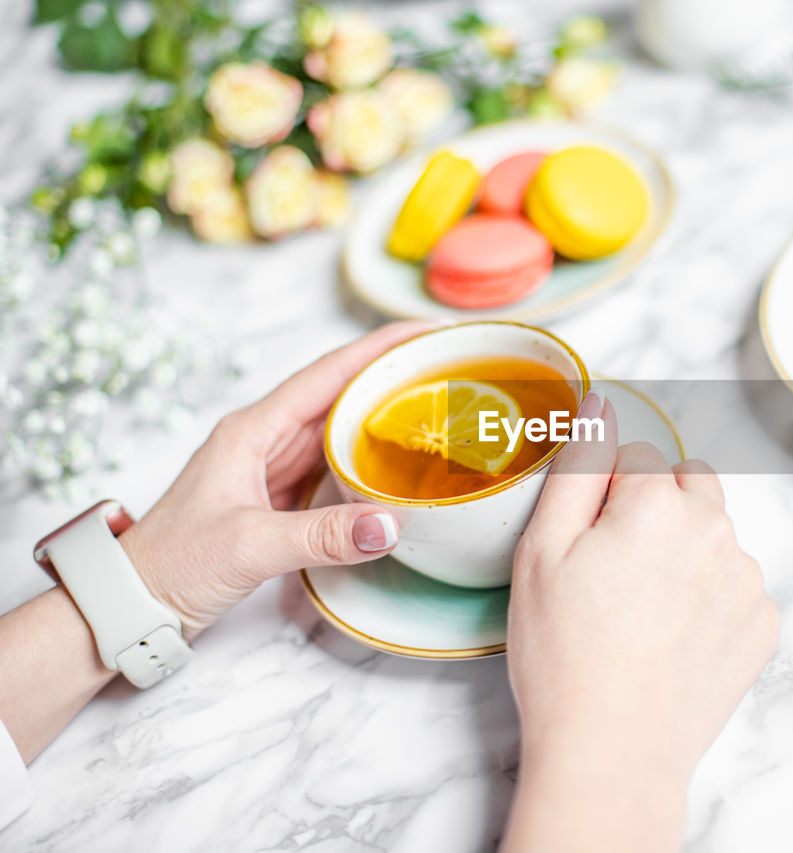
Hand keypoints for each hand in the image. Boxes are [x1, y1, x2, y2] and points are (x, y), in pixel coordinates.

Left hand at [119, 320, 439, 636]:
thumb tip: (391, 524)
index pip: (326, 374)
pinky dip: (371, 459)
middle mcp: (264, 440)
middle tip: (447, 364)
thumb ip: (320, 536)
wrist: (131, 605)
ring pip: (340, 429)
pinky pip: (335, 467)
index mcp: (252, 430)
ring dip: (385, 414)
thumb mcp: (248, 546)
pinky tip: (401, 463)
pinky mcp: (279, 500)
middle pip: (339, 393)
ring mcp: (272, 469)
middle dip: (392, 373)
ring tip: (437, 403)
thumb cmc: (171, 566)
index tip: (424, 331)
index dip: (377, 348)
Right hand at [502, 392, 778, 852]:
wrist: (613, 751)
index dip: (602, 497)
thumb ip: (578, 465)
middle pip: (688, 485)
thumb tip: (600, 402)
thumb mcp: (542, 550)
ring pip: (714, 535)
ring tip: (641, 611)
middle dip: (655, 507)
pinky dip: (709, 599)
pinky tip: (672, 637)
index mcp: (659, 503)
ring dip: (686, 552)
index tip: (586, 544)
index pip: (635, 459)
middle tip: (614, 569)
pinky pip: (736, 586)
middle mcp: (717, 530)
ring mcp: (747, 580)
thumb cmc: (565, 655)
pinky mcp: (763, 624)